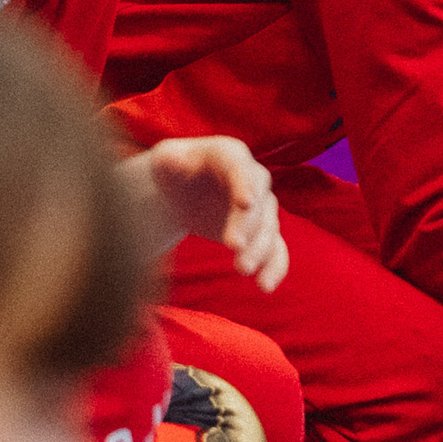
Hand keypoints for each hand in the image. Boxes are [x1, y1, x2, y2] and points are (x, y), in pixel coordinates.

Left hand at [125, 137, 286, 289]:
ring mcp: (260, 207)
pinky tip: (265, 285)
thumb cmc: (174, 170)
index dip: (244, 185)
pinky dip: (275, 267)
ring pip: (269, 229)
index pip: (241, 169)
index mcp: (231, 156)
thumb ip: (169, 159)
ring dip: (260, 250)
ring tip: (242, 270)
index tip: (245, 203)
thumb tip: (174, 161)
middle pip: (259, 204)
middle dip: (248, 226)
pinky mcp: (260, 233)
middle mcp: (253, 179)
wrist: (184, 190)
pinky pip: (276, 249)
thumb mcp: (166, 159)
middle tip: (234, 248)